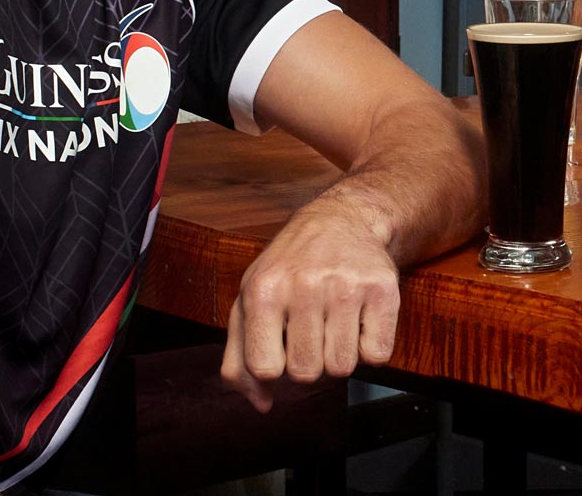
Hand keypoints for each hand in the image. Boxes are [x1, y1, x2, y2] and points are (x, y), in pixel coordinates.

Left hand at [219, 202, 399, 411]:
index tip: (280, 349)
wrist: (339, 220)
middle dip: (309, 361)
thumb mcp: (250, 299)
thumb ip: (240, 355)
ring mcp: (344, 286)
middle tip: (310, 330)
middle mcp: (302, 285)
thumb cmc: (288, 268)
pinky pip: (377, 355)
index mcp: (262, 290)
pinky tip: (359, 317)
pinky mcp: (382, 289)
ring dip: (339, 354)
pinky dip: (370, 346)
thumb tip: (261, 403)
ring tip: (333, 321)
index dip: (274, 370)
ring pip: (343, 368)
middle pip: (306, 372)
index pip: (264, 368)